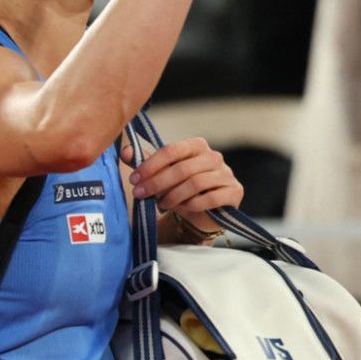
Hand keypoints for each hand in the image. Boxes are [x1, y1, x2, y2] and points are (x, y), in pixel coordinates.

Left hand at [126, 136, 242, 235]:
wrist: (200, 214)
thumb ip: (144, 163)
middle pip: (183, 168)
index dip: (151, 165)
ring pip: (196, 183)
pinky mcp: (234, 191)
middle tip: (141, 194)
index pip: (172, 150)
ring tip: (160, 204)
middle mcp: (214, 157)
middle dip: (157, 182)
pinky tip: (182, 208)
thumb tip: (125, 152)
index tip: (134, 180)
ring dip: (173, 195)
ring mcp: (227, 174)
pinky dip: (192, 204)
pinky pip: (211, 198)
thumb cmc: (180, 189)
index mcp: (196, 146)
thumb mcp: (160, 175)